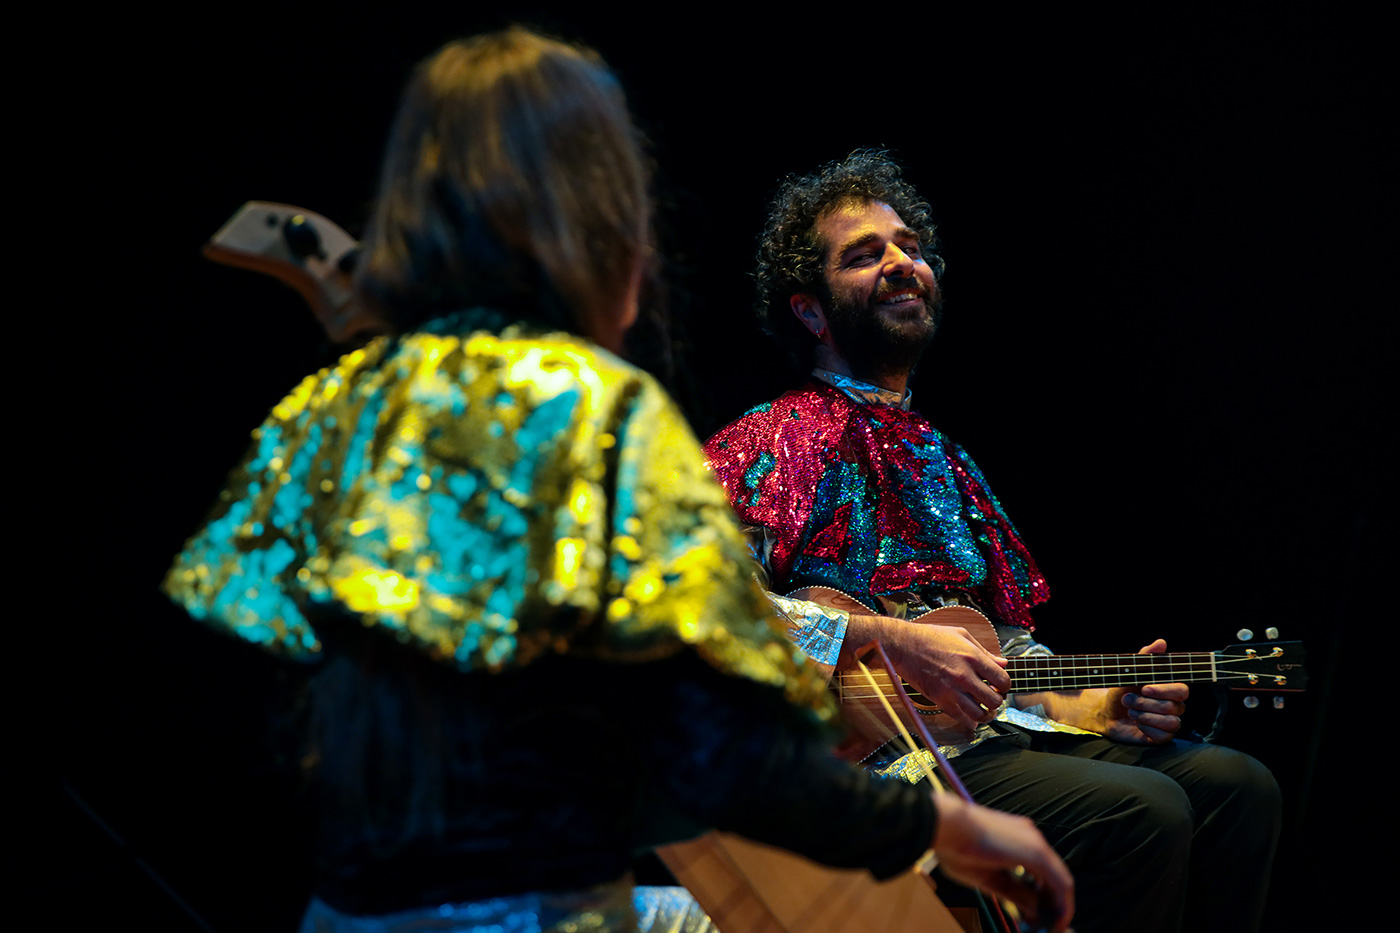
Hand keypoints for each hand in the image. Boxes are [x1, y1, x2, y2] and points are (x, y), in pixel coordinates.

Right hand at [846, 615, 1009, 732]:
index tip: (999, 686)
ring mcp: (951, 689)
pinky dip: (969, 721)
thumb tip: (1003, 663)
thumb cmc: (931, 636)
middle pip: (994, 700)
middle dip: (997, 701)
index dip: (1005, 686)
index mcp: (973, 657)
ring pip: (980, 714)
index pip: (1003, 680)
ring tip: (983, 709)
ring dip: (985, 714)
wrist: (903, 645)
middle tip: (991, 697)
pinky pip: (961, 718)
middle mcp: (964, 675)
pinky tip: (970, 716)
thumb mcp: (961, 635)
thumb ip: (984, 651)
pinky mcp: (939, 699)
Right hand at [932, 793, 1074, 932]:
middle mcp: (1030, 837)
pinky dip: (1062, 904)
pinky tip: (1057, 920)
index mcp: (1017, 838)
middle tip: (1050, 924)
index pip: (1040, 870)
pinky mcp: (1036, 852)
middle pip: (1053, 875)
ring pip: (1060, 879)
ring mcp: (1035, 842)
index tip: (1038, 914)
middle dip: (1054, 902)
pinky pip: (1060, 882)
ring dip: (1060, 905)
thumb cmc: (955, 846)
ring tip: (1054, 926)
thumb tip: (1031, 911)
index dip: (1043, 894)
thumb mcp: (986, 877)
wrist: (946, 825)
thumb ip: (1011, 892)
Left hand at [1018, 638, 1187, 744]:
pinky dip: (1147, 729)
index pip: (1182, 691)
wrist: (1106, 712)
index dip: (1164, 690)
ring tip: (1131, 711)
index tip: (1144, 688)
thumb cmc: (1121, 690)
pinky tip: (1137, 723)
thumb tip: (1161, 642)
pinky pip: (1164, 736)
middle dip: (1146, 703)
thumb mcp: (1130, 671)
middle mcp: (1174, 706)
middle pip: (1174, 707)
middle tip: (1128, 700)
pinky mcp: (1162, 737)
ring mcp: (1169, 722)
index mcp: (1170, 689)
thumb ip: (1146, 656)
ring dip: (1145, 716)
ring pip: (1171, 722)